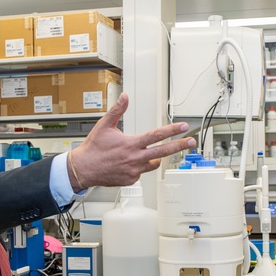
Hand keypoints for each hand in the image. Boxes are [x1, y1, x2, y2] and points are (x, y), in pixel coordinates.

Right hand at [69, 93, 196, 188]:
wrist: (84, 169)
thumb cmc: (93, 148)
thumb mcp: (104, 126)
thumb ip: (117, 110)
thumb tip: (124, 97)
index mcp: (131, 144)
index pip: (156, 135)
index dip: (172, 130)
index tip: (183, 127)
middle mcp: (135, 158)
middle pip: (163, 151)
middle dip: (180, 146)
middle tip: (191, 142)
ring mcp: (134, 170)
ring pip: (153, 163)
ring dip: (156, 158)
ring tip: (151, 154)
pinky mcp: (131, 179)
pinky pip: (141, 172)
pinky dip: (140, 166)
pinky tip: (128, 163)